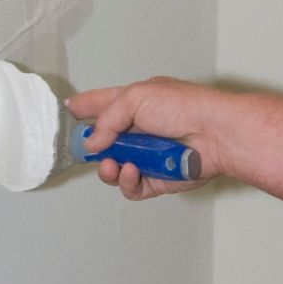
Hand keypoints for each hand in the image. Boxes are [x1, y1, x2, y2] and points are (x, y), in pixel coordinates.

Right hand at [66, 78, 225, 201]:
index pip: (103, 103)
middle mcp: (141, 129)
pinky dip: (127, 181)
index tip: (67, 111)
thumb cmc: (183, 107)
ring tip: (113, 163)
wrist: (215, 134)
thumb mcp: (135, 97)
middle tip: (84, 149)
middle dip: (92, 146)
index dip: (85, 107)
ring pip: (114, 167)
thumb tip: (93, 142)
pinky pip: (132, 186)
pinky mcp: (156, 179)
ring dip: (108, 167)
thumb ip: (107, 119)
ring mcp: (148, 155)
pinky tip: (131, 171)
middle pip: (105, 141)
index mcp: (136, 102)